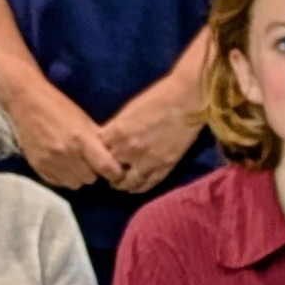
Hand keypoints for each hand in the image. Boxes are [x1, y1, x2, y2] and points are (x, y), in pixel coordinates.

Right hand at [0, 77, 114, 192]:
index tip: (116, 171)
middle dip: (95, 172)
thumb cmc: (58, 105)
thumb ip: (98, 139)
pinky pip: (58, 182)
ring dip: (79, 176)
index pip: (106, 167)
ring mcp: (50, 162)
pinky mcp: (38, 166)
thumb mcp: (83, 119)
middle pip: (91, 179)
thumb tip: (115, 156)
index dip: (115, 173)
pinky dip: (64, 177)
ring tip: (77, 163)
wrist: (25, 101)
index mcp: (81, 139)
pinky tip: (63, 164)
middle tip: (92, 162)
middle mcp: (66, 154)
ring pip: (75, 184)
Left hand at [93, 74, 206, 194]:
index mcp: (117, 133)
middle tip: (107, 172)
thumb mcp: (129, 110)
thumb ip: (116, 128)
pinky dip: (139, 188)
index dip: (97, 156)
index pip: (97, 153)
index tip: (98, 157)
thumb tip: (107, 140)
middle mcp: (129, 150)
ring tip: (120, 183)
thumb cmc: (158, 97)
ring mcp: (148, 162)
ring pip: (127, 183)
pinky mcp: (165, 167)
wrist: (188, 99)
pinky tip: (135, 187)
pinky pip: (148, 185)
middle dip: (107, 171)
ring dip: (121, 184)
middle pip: (109, 170)